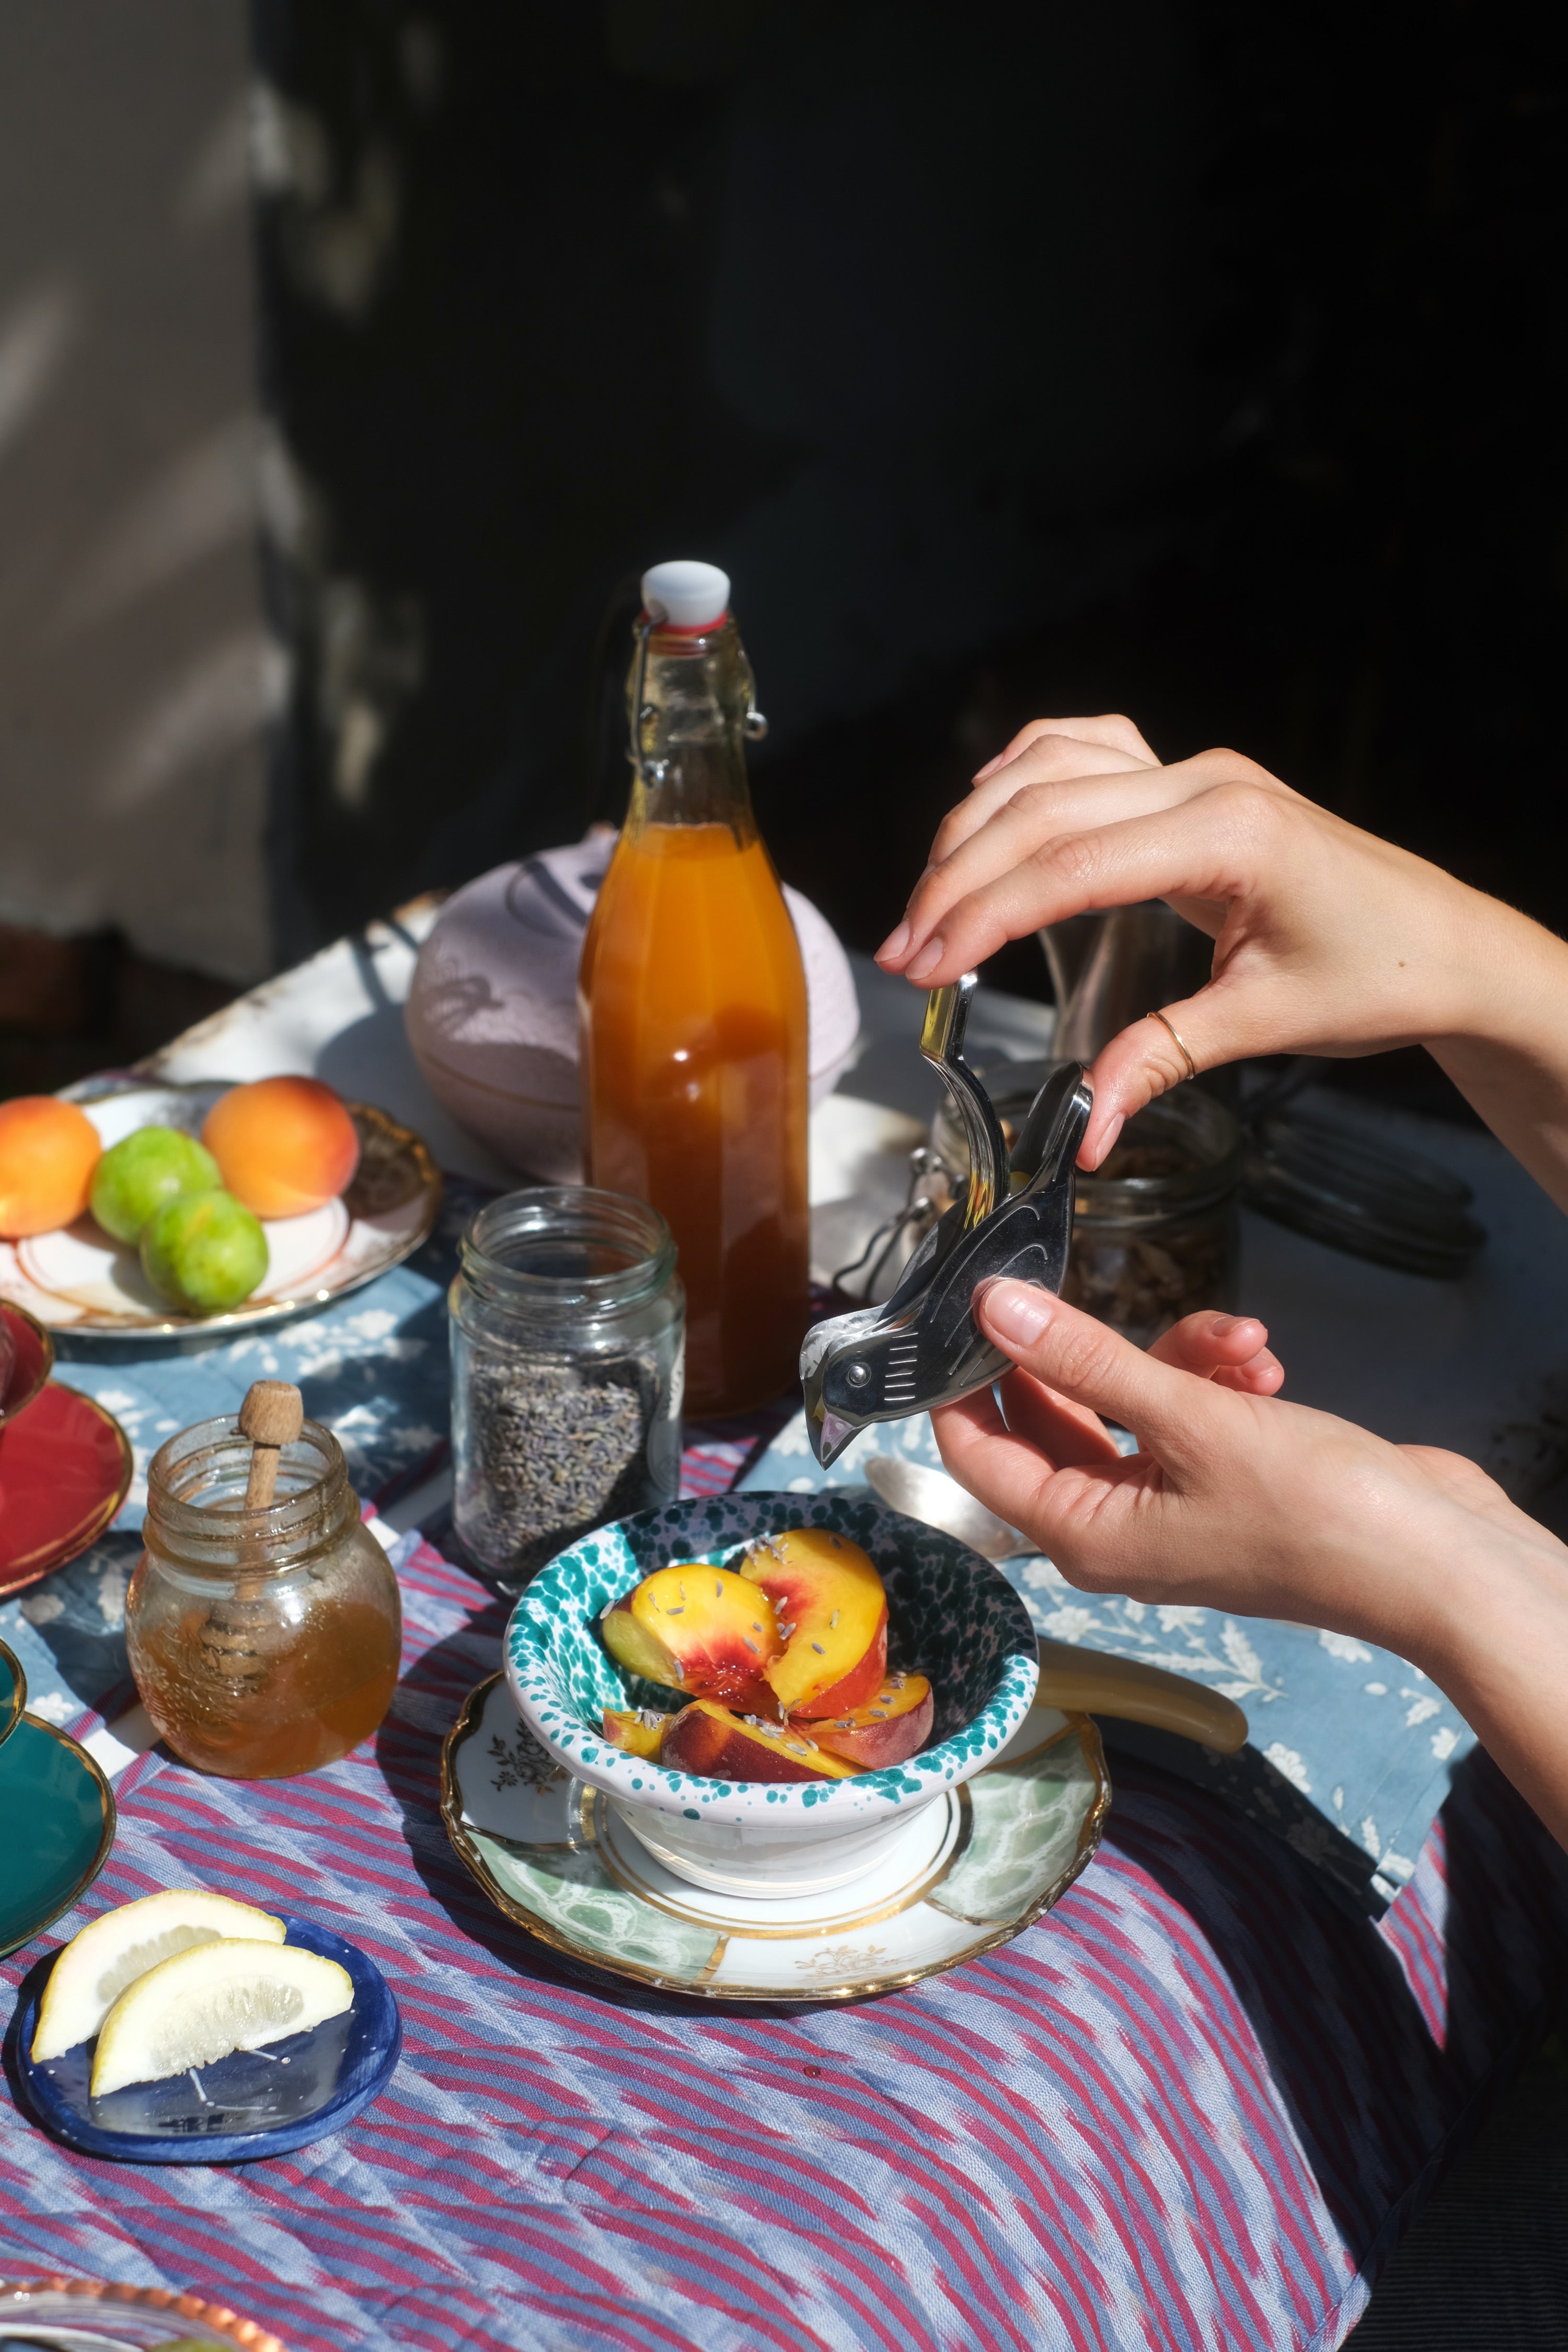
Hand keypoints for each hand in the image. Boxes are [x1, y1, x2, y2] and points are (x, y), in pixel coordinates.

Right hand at [875, 723, 1567, 1192]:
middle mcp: (1204, 783)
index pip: (1067, 867)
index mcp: (1227, 836)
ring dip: (975, 831)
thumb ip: (1158, 1061)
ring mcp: (1196, 770)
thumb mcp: (1261, 1026)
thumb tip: (1084, 1130)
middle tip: (905, 954)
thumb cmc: (1377, 978)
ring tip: (929, 906)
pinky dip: (1023, 775)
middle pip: (1040, 812)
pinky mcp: (1190, 780)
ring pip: (1049, 770)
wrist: (1447, 944)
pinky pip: (1085, 748)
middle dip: (957, 883)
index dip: (982, 918)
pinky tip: (987, 814)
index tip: (926, 968)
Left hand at [934, 1278, 1567, 1848]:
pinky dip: (1218, 1378)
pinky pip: (1186, 1411)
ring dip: (1179, 1355)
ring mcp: (1168, 1505)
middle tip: (1093, 1288)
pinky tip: (1264, 1364)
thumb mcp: (1190, 1418)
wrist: (1434, 1558)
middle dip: (1088, 1349)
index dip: (961, 1378)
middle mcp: (1112, 1526)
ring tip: (1241, 1340)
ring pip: (1131, 1400)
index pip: (976, 1451)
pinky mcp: (1219, 1481)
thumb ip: (1086, 1358)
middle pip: (1051, 1415)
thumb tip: (995, 1309)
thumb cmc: (1317, 1514)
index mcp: (1081, 1531)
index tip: (965, 1303)